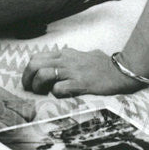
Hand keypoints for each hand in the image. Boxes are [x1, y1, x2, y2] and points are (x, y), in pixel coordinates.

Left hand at [21, 47, 142, 97]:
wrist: (121, 71)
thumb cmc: (104, 65)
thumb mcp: (83, 55)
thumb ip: (71, 57)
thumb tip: (64, 60)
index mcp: (65, 53)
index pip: (37, 57)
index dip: (29, 71)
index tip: (30, 81)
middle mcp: (65, 60)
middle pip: (34, 64)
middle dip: (27, 79)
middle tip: (30, 90)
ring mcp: (72, 71)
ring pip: (42, 75)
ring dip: (38, 86)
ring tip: (42, 94)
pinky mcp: (80, 83)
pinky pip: (58, 89)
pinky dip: (55, 94)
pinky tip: (61, 96)